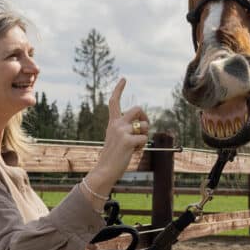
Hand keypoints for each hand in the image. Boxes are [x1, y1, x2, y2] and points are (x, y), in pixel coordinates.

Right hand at [83, 78, 148, 203]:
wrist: (104, 171)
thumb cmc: (113, 157)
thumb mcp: (117, 139)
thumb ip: (126, 129)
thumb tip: (143, 125)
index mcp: (112, 123)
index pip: (114, 102)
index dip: (119, 89)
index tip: (124, 79)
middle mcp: (116, 124)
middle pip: (137, 109)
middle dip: (146, 117)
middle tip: (144, 128)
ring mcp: (122, 131)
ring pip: (145, 124)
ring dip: (145, 134)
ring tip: (136, 145)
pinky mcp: (128, 140)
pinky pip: (144, 138)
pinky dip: (142, 146)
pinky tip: (133, 152)